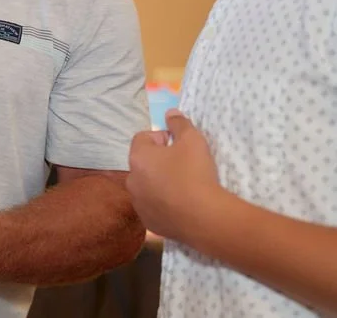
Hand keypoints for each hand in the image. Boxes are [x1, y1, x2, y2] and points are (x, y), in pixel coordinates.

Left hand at [126, 109, 226, 243]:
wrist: (204, 217)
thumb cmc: (195, 173)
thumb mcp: (192, 139)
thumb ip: (179, 123)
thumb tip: (170, 113)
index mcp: (138, 158)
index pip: (142, 138)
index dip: (161, 138)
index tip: (178, 145)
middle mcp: (132, 180)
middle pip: (143, 163)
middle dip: (159, 161)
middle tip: (183, 166)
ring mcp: (138, 204)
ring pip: (147, 186)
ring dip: (159, 183)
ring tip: (183, 187)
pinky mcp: (149, 222)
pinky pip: (153, 207)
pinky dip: (163, 204)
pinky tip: (181, 206)